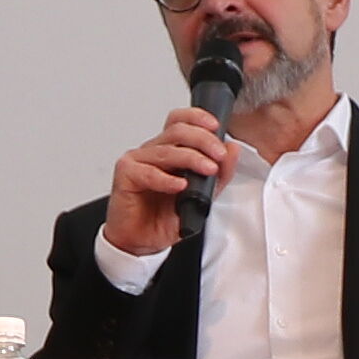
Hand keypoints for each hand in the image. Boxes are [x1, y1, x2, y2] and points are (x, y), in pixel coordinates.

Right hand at [102, 105, 244, 253]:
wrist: (139, 241)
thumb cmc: (161, 218)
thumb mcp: (201, 198)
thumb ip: (218, 175)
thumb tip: (232, 150)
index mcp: (169, 151)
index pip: (180, 121)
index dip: (197, 117)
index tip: (216, 127)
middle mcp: (153, 152)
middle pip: (177, 131)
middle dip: (203, 139)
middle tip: (219, 154)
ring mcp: (137, 161)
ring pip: (167, 150)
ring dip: (192, 158)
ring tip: (208, 170)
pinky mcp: (126, 175)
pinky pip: (148, 172)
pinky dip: (167, 179)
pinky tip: (180, 186)